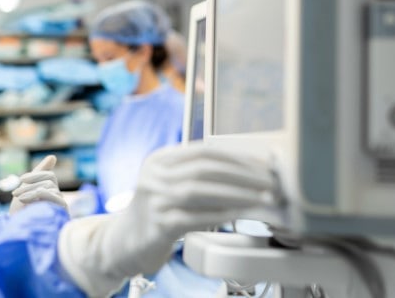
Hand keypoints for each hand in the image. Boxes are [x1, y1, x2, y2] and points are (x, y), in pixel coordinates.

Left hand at [9, 155, 67, 214]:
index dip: (36, 175)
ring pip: (49, 186)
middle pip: (49, 180)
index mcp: (50, 193)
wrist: (17, 232)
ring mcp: (60, 205)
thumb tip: (53, 157)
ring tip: (20, 199)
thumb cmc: (20, 212)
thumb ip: (38, 174)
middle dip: (30, 184)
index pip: (50, 176)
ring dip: (31, 191)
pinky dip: (39, 194)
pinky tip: (25, 201)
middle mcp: (58, 199)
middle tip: (15, 193)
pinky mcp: (62, 212)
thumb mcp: (26, 190)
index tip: (22, 179)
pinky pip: (55, 195)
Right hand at [57, 144, 277, 296]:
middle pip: (205, 168)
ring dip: (238, 194)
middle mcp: (154, 175)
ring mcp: (154, 199)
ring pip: (202, 190)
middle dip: (244, 175)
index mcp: (160, 159)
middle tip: (271, 183)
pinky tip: (241, 215)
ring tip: (262, 199)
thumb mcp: (171, 185)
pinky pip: (196, 217)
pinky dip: (222, 214)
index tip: (264, 166)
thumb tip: (249, 173)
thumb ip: (198, 176)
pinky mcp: (158, 225)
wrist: (123, 242)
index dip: (238, 158)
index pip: (205, 151)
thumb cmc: (157, 213)